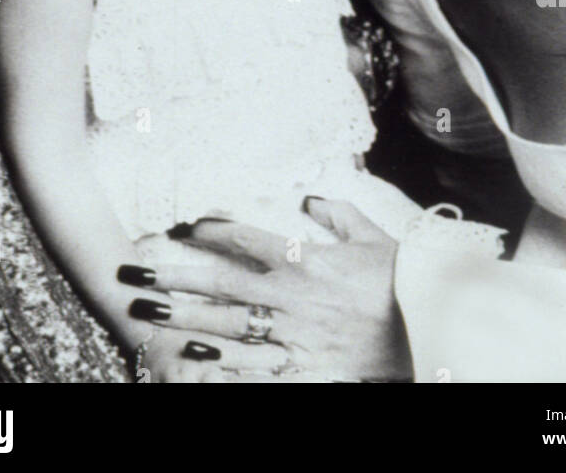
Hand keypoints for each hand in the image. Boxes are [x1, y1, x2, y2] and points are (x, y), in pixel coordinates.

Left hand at [119, 199, 413, 382]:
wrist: (429, 324)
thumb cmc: (400, 275)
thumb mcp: (369, 234)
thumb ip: (335, 213)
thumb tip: (309, 199)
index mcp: (303, 259)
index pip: (242, 239)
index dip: (207, 231)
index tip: (178, 227)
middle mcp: (289, 297)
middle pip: (219, 285)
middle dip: (174, 279)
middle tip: (136, 275)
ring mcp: (293, 334)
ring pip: (226, 328)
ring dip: (183, 322)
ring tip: (148, 316)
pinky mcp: (304, 366)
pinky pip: (256, 368)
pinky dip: (224, 367)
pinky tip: (193, 363)